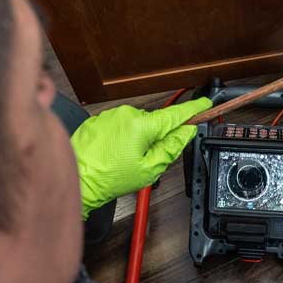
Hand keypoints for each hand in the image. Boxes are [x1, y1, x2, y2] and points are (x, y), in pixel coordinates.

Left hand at [71, 97, 211, 218]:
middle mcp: (126, 114)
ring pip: (137, 126)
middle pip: (155, 123)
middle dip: (157, 139)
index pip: (176, 114)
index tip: (205, 104)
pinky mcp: (99, 121)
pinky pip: (120, 127)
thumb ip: (170, 148)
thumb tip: (185, 134)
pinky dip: (122, 140)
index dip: (194, 109)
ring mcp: (111, 116)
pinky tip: (114, 156)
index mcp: (141, 125)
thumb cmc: (107, 178)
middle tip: (148, 161)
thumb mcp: (149, 169)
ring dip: (137, 140)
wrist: (77, 178)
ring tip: (124, 162)